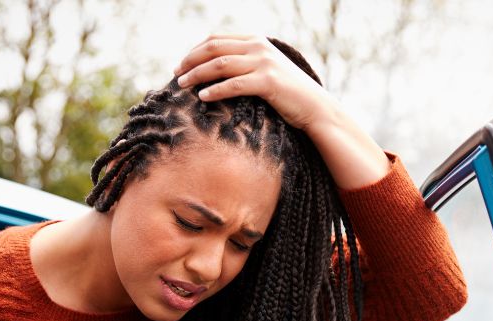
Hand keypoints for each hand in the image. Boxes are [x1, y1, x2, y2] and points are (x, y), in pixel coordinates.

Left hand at [174, 33, 389, 188]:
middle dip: (191, 61)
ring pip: (220, 64)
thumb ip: (246, 66)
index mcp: (256, 41)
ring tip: (183, 86)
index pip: (216, 39)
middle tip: (176, 75)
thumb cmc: (289, 96)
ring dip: (197, 75)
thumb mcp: (266, 73)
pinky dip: (215, 90)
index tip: (181, 65)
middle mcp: (259, 47)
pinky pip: (234, 84)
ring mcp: (264, 63)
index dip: (194, 51)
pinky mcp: (268, 82)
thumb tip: (218, 74)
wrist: (316, 108)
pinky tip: (202, 97)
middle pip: (214, 48)